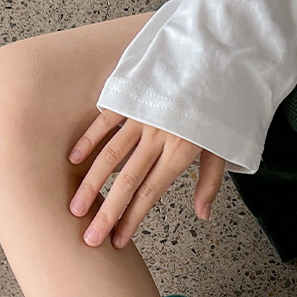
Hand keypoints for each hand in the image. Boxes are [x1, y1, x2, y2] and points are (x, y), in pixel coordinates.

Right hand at [68, 110, 224, 248]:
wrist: (214, 55)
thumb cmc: (218, 105)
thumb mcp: (222, 146)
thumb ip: (210, 182)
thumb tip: (203, 215)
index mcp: (180, 152)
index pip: (150, 193)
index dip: (132, 220)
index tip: (118, 241)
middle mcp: (158, 137)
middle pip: (127, 182)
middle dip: (107, 213)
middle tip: (89, 237)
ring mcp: (141, 116)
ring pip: (111, 155)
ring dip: (91, 184)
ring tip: (76, 208)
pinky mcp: (130, 97)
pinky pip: (105, 120)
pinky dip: (89, 140)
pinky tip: (74, 161)